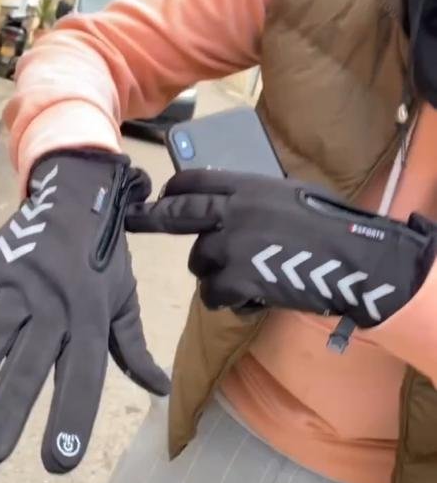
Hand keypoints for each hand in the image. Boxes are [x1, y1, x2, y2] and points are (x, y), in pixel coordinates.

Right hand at [0, 150, 168, 472]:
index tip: (58, 464)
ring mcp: (18, 283)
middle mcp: (55, 303)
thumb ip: (133, 347)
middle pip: (29, 364)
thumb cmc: (103, 256)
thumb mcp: (125, 298)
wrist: (78, 189)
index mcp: (91, 317)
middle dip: (6, 411)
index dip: (71, 419)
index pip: (83, 377)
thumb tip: (156, 389)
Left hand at [126, 170, 435, 324]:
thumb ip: (255, 199)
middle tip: (131, 221)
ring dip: (217, 275)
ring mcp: (231, 244)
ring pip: (200, 263)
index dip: (173, 190)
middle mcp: (233, 210)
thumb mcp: (289, 196)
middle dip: (150, 218)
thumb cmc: (331, 227)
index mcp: (247, 186)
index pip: (194, 181)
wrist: (351, 259)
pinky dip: (231, 302)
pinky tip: (254, 300)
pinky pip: (215, 294)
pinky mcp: (236, 278)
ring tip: (249, 280)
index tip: (162, 196)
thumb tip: (230, 207)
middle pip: (176, 213)